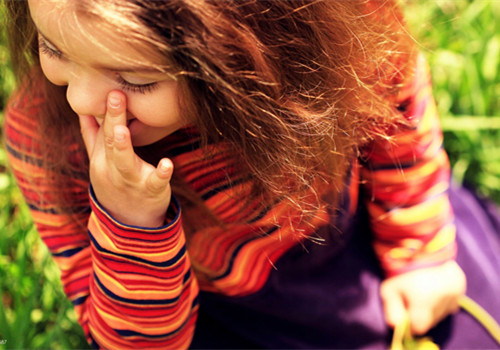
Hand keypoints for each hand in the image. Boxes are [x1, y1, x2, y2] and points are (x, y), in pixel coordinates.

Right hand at [79, 91, 172, 227]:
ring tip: (122, 129)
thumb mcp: (100, 161)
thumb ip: (92, 135)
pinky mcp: (150, 190)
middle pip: (111, 141)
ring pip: (124, 161)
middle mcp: (112, 168)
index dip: (106, 110)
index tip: (110, 86)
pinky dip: (161, 173)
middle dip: (113, 118)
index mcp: (101, 158)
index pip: (102, 130)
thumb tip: (83, 109)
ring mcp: (130, 180)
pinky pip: (155, 182)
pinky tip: (167, 163)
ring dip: (123, 145)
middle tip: (116, 94)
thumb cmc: (116, 183)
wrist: (128, 222)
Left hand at [380, 260, 465, 334]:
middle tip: (413, 298)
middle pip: (432, 320)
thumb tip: (397, 327)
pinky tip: (433, 287)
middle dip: (422, 314)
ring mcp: (454, 294)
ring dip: (433, 307)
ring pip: (443, 312)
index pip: (418, 328)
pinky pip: (452, 302)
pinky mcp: (460, 286)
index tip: (405, 313)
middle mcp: (442, 301)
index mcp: (423, 303)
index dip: (410, 323)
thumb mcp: (388, 291)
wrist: (417, 246)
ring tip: (423, 290)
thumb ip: (391, 312)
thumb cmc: (399, 270)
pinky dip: (443, 299)